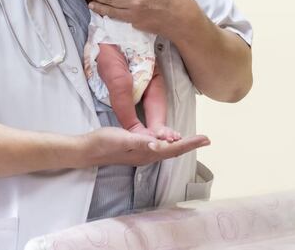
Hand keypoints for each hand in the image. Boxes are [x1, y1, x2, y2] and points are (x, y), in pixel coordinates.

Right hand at [79, 127, 208, 166]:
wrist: (87, 150)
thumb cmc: (104, 143)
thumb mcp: (122, 139)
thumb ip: (140, 142)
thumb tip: (159, 145)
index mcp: (146, 153)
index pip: (173, 149)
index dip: (190, 144)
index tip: (206, 139)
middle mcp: (147, 156)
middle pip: (174, 151)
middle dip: (190, 145)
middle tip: (206, 139)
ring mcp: (141, 154)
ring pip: (167, 150)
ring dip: (181, 145)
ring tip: (194, 140)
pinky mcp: (136, 150)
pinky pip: (158, 148)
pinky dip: (168, 143)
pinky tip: (169, 141)